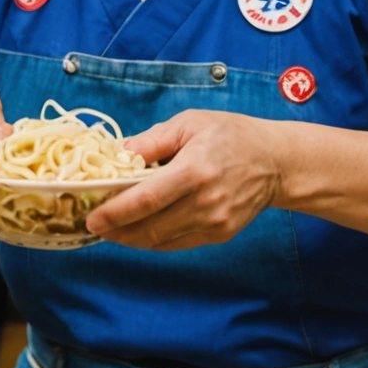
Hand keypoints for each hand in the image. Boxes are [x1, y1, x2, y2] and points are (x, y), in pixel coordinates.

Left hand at [85, 109, 283, 250]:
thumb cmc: (230, 136)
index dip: (115, 212)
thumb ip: (152, 141)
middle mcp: (206, 202)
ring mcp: (215, 222)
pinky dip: (154, 240)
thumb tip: (119, 154)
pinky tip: (138, 231)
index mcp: (195, 171)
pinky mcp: (220, 234)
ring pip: (162, 241)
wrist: (275, 161)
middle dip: (117, 230)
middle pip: (151, 227)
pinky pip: (178, 243)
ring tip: (111, 230)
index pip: (146, 199)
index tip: (92, 218)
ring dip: (131, 238)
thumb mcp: (189, 124)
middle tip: (94, 225)